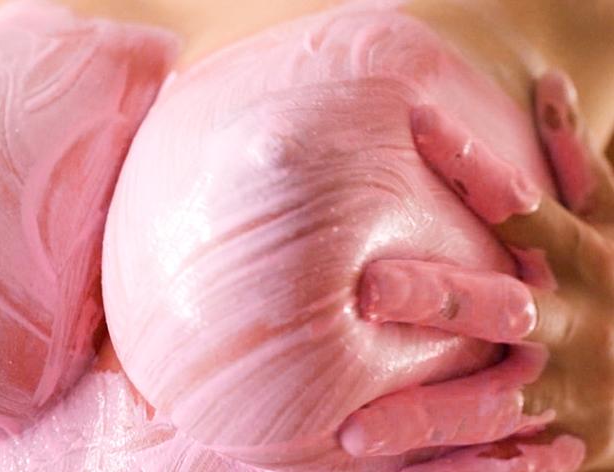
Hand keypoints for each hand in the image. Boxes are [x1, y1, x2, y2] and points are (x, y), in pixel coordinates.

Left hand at [338, 70, 613, 470]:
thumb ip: (579, 163)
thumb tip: (548, 83)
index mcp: (580, 260)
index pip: (520, 204)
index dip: (473, 164)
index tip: (416, 122)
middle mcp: (572, 323)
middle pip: (497, 304)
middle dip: (435, 297)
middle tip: (366, 290)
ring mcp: (572, 392)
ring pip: (492, 406)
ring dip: (425, 417)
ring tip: (354, 433)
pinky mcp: (576, 447)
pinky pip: (520, 468)